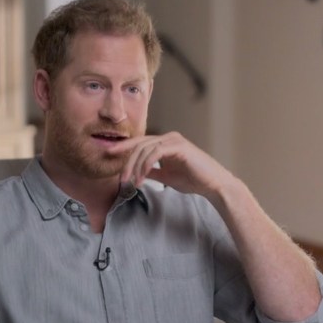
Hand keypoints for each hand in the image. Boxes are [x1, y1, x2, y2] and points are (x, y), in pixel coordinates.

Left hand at [109, 132, 234, 199]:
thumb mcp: (167, 176)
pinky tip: (142, 177)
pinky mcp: (179, 146)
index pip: (140, 143)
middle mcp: (169, 138)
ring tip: (132, 182)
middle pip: (139, 145)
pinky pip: (156, 153)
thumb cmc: (193, 180)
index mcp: (165, 143)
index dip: (124, 148)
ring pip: (146, 149)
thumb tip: (137, 173)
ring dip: (136, 167)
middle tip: (120, 178)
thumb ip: (152, 172)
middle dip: (127, 162)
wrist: (213, 185)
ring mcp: (174, 140)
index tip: (109, 155)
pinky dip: (146, 165)